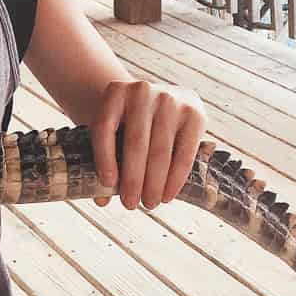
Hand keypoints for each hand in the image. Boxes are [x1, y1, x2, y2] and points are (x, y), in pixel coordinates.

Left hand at [90, 79, 205, 210]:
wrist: (155, 99)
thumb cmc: (127, 122)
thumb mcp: (112, 131)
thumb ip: (104, 160)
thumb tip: (101, 200)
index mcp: (115, 93)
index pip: (104, 128)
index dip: (104, 158)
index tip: (108, 184)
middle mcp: (143, 91)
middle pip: (135, 142)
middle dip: (133, 179)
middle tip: (130, 204)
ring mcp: (171, 100)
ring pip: (161, 150)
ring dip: (154, 183)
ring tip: (149, 204)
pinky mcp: (194, 114)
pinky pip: (185, 152)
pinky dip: (176, 178)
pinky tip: (167, 195)